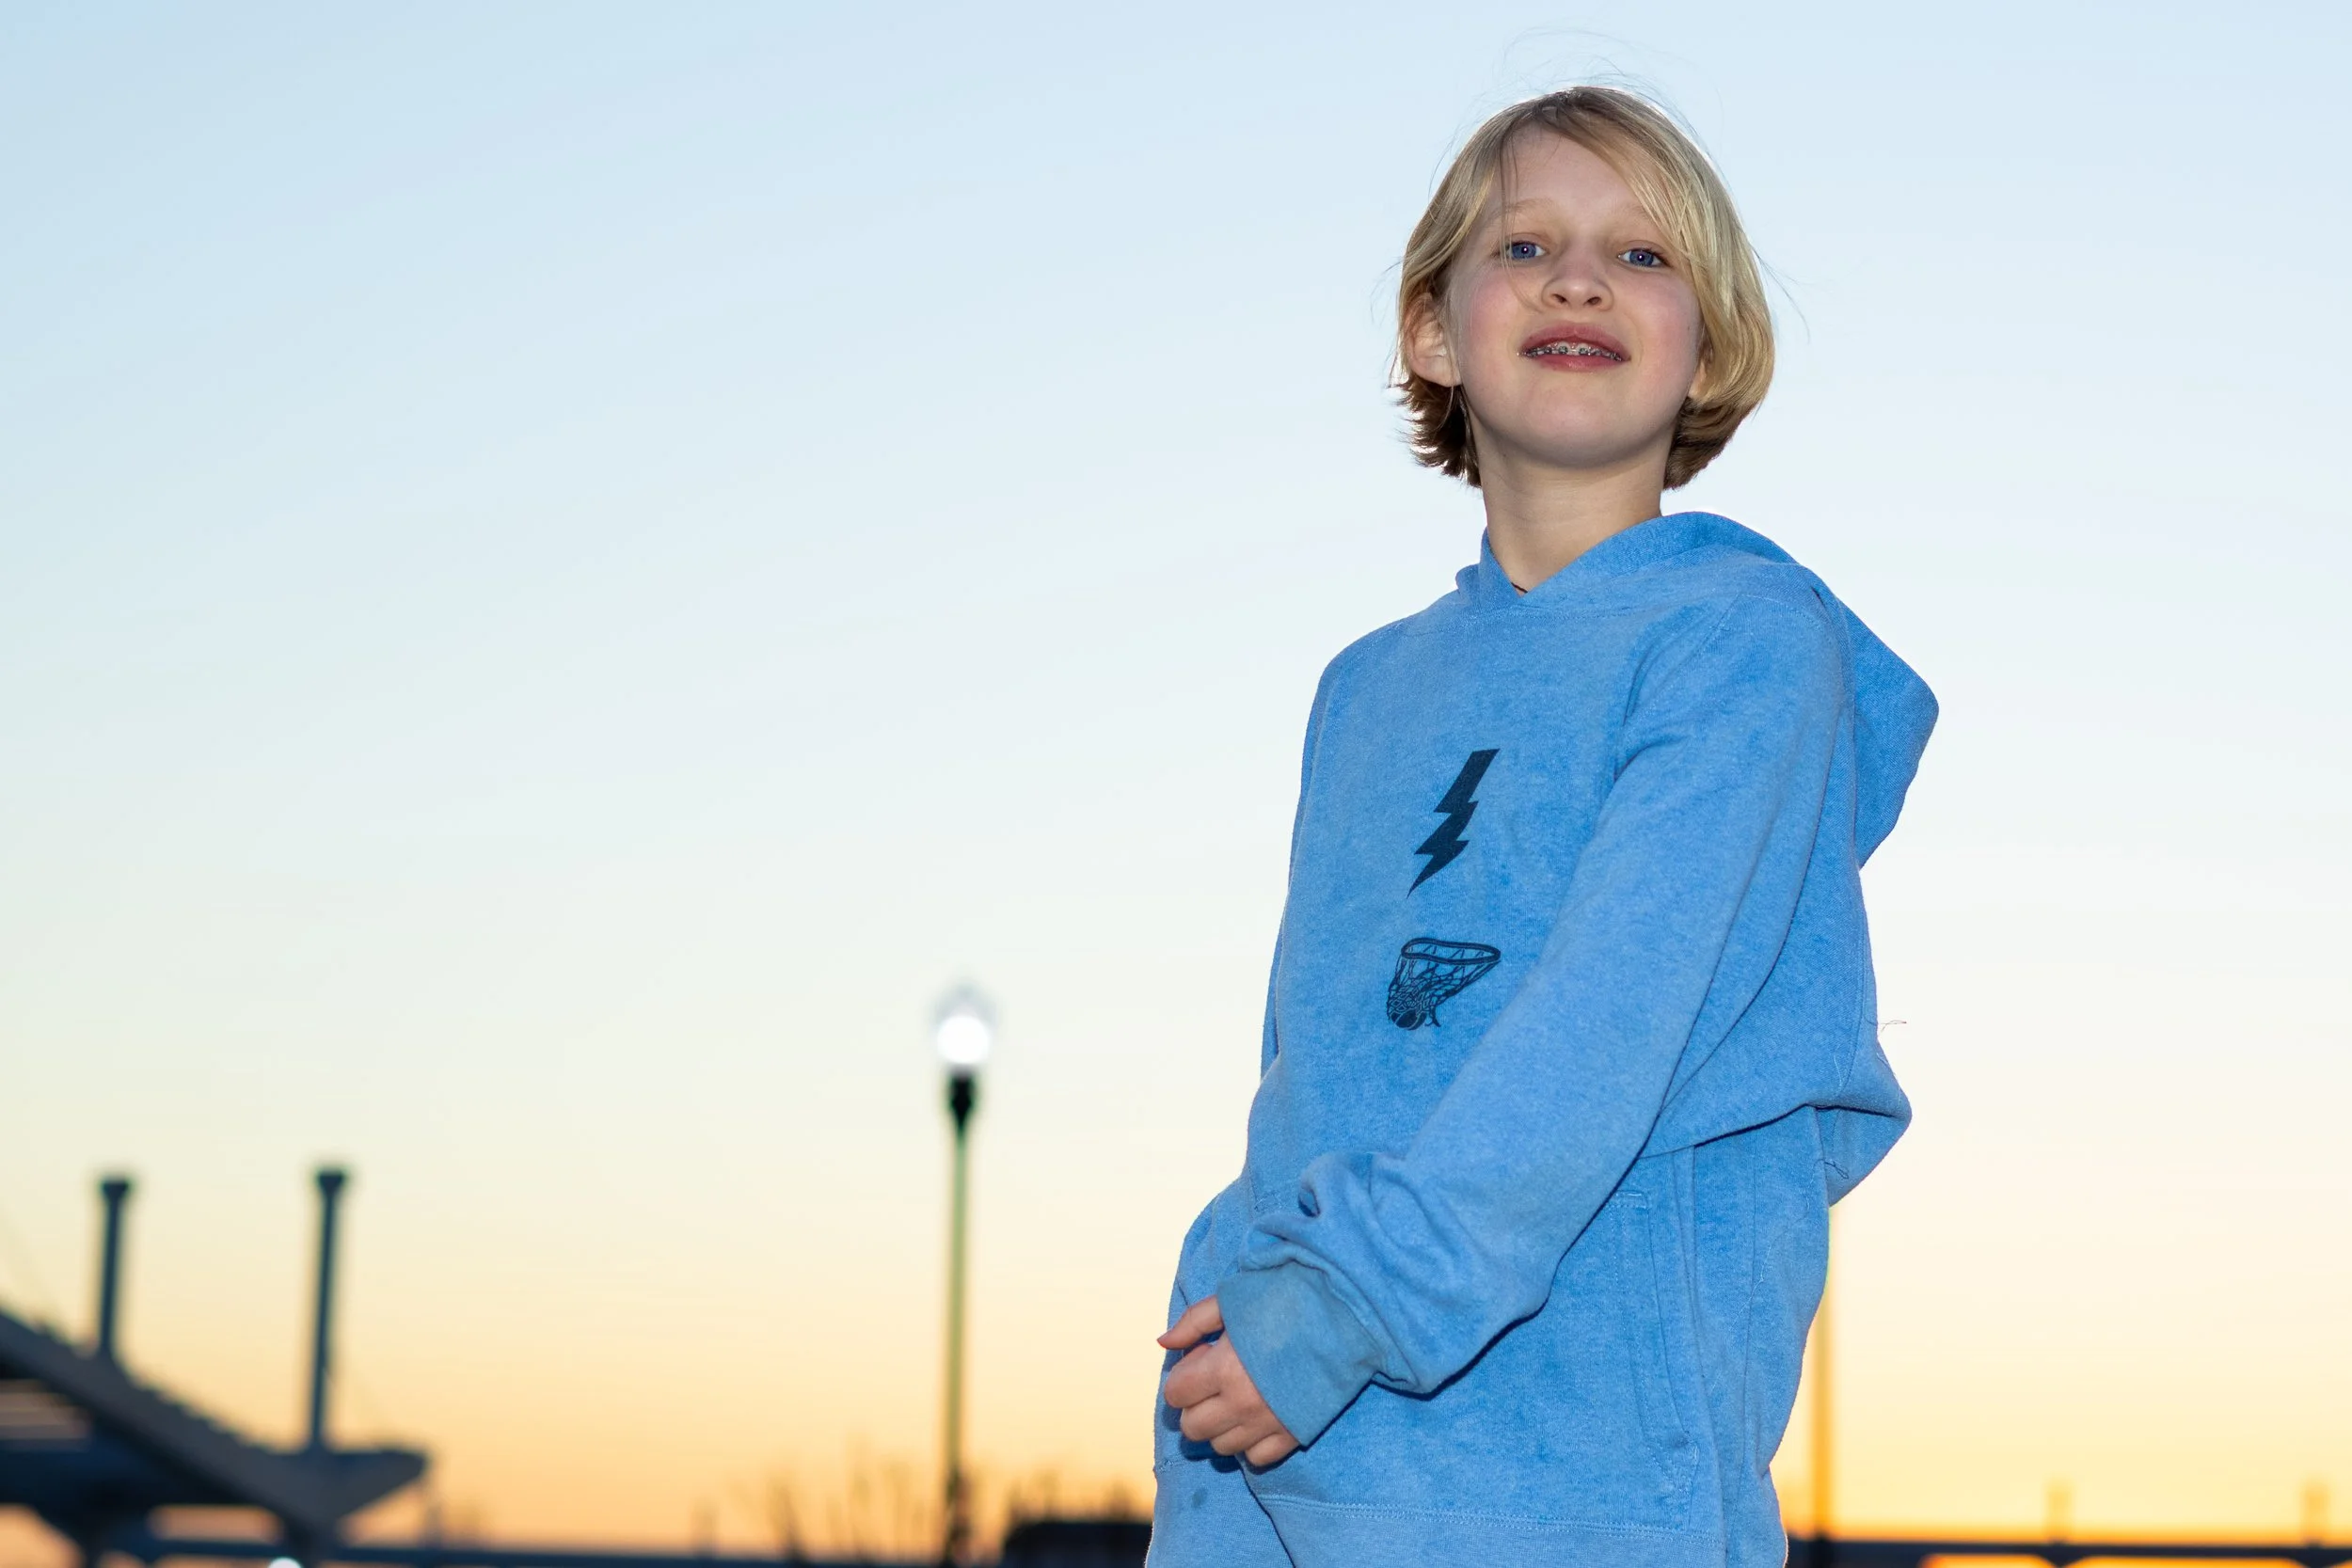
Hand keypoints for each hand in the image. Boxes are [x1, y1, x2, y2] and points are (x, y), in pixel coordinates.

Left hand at [1157, 1296, 1299, 1466]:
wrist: (1343, 1315)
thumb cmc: (1284, 1299)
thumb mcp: (1232, 1301)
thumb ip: (1192, 1322)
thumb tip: (1163, 1343)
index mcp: (1223, 1368)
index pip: (1175, 1395)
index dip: (1184, 1374)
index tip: (1205, 1356)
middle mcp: (1242, 1403)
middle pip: (1192, 1428)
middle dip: (1195, 1403)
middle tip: (1217, 1379)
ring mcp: (1268, 1424)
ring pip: (1221, 1448)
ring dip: (1221, 1424)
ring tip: (1239, 1395)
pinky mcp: (1294, 1435)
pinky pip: (1255, 1459)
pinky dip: (1250, 1443)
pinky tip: (1258, 1416)